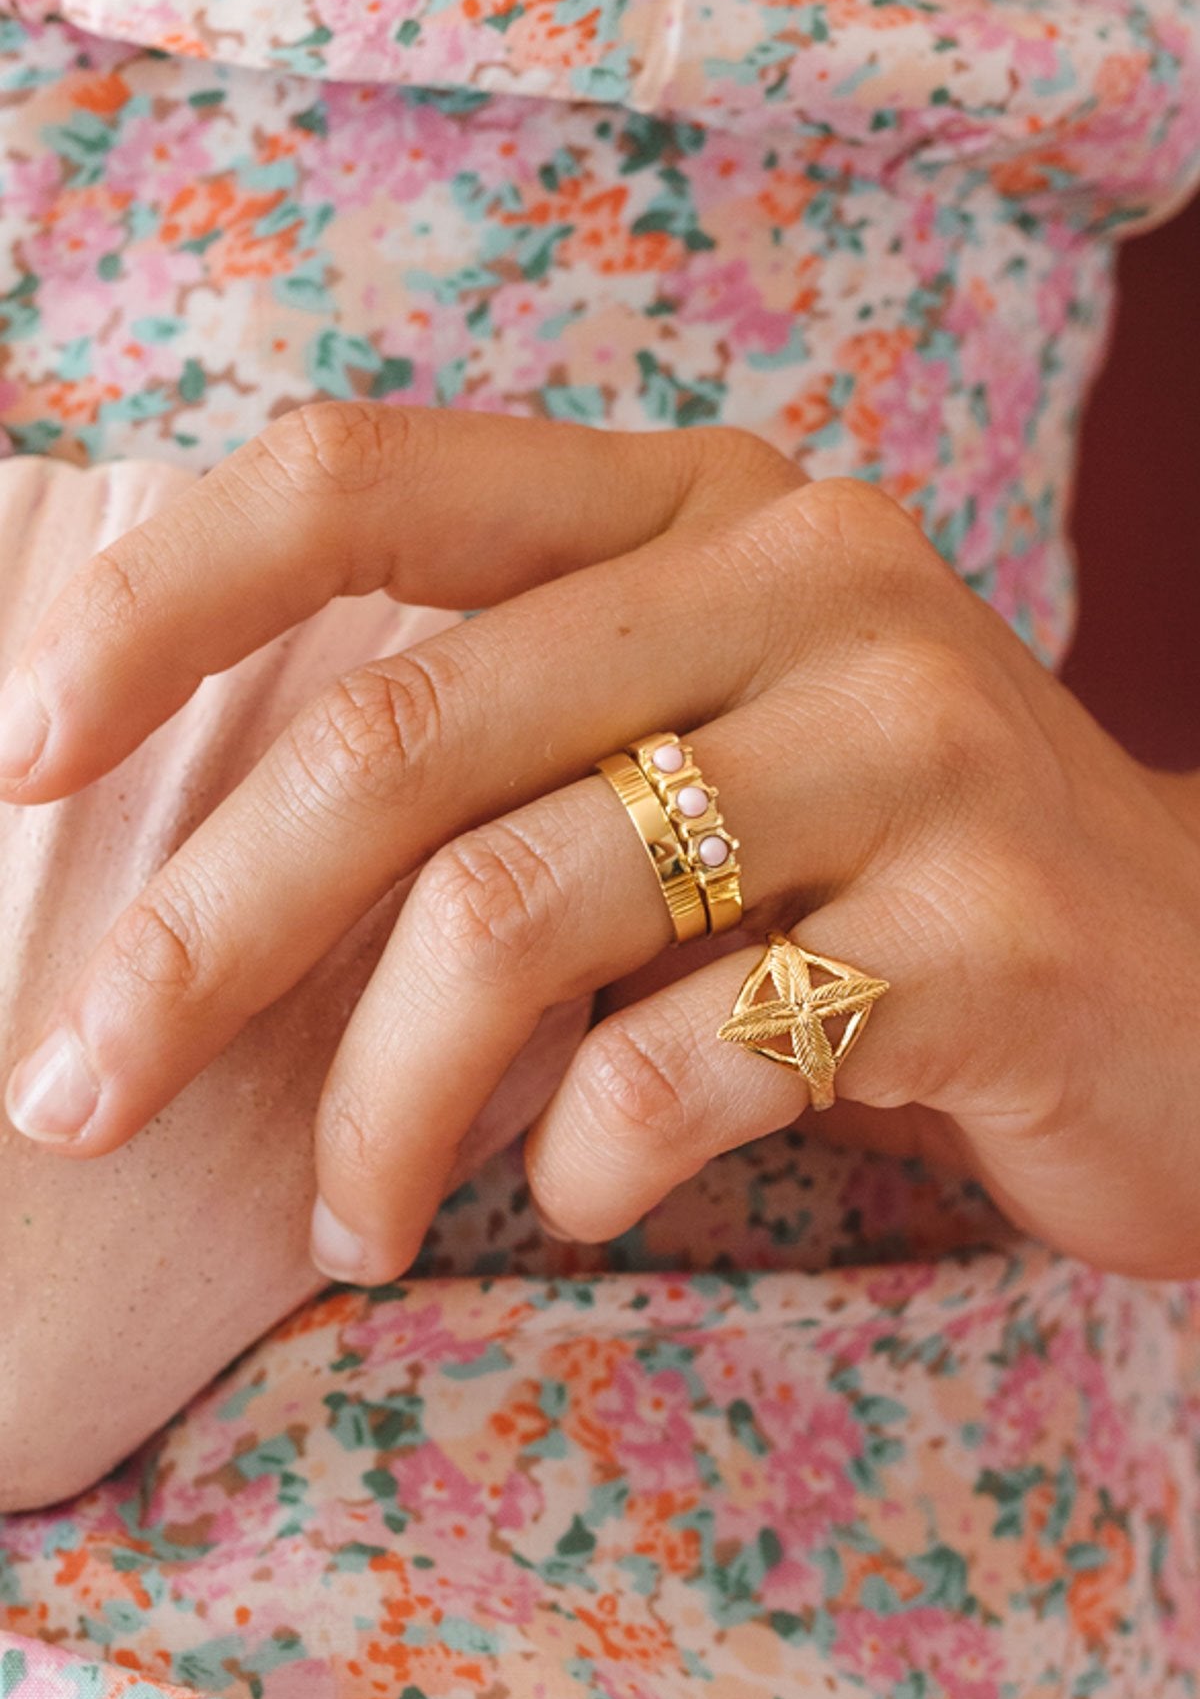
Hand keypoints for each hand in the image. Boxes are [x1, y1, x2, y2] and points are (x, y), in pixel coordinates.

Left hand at [2, 404, 1197, 1283]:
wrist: (1194, 979)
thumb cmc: (882, 874)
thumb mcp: (689, 754)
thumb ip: (497, 757)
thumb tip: (199, 893)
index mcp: (696, 502)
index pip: (365, 481)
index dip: (159, 602)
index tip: (20, 752)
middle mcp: (806, 579)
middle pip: (406, 732)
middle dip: (200, 936)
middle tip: (75, 1088)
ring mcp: (914, 745)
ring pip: (522, 912)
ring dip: (383, 1102)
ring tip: (347, 1217)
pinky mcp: (987, 935)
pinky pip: (685, 1062)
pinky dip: (578, 1157)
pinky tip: (577, 1186)